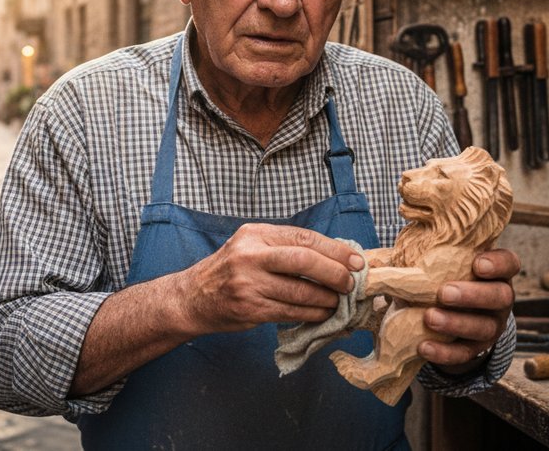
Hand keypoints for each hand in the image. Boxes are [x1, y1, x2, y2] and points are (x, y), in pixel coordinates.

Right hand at [171, 223, 365, 334]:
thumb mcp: (252, 247)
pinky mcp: (249, 308)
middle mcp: (250, 255)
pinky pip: (289, 312)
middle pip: (303, 260)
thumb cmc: (230, 271)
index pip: (303, 237)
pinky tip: (322, 314)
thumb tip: (334, 256)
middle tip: (351, 283)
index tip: (356, 260)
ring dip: (326, 299)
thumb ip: (285, 248)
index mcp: (255, 234)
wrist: (192, 297)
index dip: (334, 250)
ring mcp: (248, 283)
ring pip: (299, 291)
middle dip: (334, 272)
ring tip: (339, 302)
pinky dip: (311, 314)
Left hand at [418, 248, 518, 374]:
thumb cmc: (443, 275)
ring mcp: (492, 324)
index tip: (477, 263)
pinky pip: (465, 353)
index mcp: (495, 271)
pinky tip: (424, 347)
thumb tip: (374, 253)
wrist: (448, 310)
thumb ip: (421, 251)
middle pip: (500, 296)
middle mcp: (500, 297)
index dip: (497, 264)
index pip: (508, 263)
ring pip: (484, 327)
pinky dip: (445, 352)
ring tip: (429, 318)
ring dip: (456, 324)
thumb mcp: (440, 260)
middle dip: (473, 295)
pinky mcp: (477, 348)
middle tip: (444, 293)